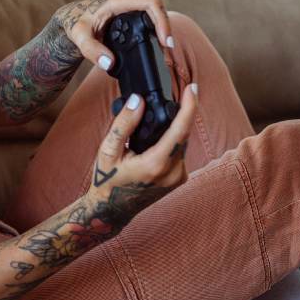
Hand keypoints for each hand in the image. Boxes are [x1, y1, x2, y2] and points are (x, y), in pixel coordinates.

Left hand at [52, 0, 174, 73]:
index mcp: (118, 1)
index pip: (150, 3)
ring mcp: (129, 6)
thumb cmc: (75, 22)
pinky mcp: (130, 14)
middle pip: (156, 8)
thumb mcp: (80, 37)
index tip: (164, 40)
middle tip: (167, 49)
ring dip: (162, 29)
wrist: (71, 18)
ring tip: (164, 50)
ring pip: (154, 14)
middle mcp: (127, 0)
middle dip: (165, 27)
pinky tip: (156, 46)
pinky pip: (148, 18)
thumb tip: (109, 63)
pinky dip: (155, 31)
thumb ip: (92, 50)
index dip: (161, 20)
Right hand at [88, 83, 198, 216]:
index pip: (180, 129)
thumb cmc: (107, 181)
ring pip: (182, 143)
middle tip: (171, 100)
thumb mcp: (108, 150)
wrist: (111, 211)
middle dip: (178, 115)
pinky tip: (155, 144)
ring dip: (173, 131)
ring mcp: (178, 178)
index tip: (193, 88)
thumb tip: (138, 101)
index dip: (190, 106)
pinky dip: (171, 143)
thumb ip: (124, 124)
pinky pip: (180, 153)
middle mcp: (173, 172)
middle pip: (183, 134)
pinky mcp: (179, 180)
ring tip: (154, 127)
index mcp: (156, 164)